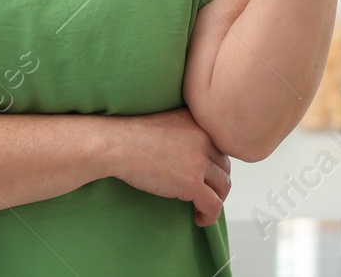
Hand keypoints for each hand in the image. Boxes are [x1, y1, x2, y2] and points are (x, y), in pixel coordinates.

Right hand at [107, 108, 231, 226]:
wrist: (116, 144)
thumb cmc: (130, 135)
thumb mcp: (166, 122)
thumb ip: (185, 130)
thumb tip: (192, 154)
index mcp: (198, 122)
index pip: (220, 148)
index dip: (214, 165)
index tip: (206, 177)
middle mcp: (204, 138)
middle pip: (224, 167)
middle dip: (217, 183)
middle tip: (205, 194)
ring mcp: (200, 161)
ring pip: (223, 187)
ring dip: (216, 200)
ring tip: (202, 207)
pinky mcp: (192, 183)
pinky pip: (214, 206)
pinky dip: (209, 216)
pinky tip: (198, 218)